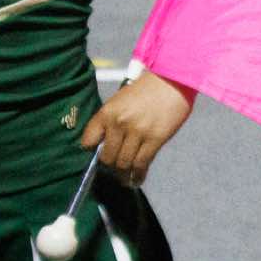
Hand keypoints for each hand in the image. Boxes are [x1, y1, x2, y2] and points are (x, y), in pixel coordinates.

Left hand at [79, 70, 193, 185]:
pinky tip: (136, 179)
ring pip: (124, 163)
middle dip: (110, 167)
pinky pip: (142, 164)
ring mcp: (137, 133)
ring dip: (123, 174)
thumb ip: (112, 120)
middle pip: (107, 157)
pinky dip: (138, 175)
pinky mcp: (154, 139)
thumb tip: (107, 143)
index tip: (96, 156)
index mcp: (107, 112)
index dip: (92, 151)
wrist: (171, 81)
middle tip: (114, 170)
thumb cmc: (146, 89)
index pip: (89, 140)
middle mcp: (119, 124)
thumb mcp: (120, 100)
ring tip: (124, 178)